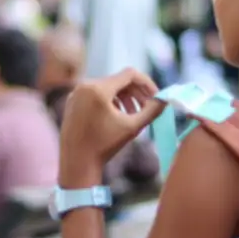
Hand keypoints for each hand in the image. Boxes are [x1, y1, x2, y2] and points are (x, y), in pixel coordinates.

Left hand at [59, 69, 164, 186]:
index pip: (130, 74)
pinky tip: (117, 116)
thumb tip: (165, 100)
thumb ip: (152, 111)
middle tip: (148, 108)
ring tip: (133, 114)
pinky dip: (110, 101)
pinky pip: (96, 94)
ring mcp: (77, 93)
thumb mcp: (132, 127)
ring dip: (124, 98)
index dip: (147, 83)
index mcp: (98, 89)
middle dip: (136, 93)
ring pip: (108, 87)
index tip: (156, 97)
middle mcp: (85, 85)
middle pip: (119, 80)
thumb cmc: (104, 146)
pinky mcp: (73, 101)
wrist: (76, 162)